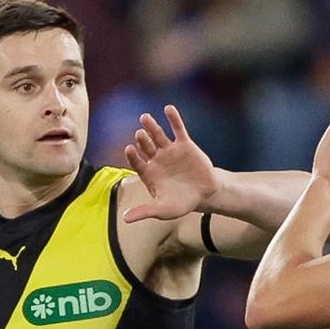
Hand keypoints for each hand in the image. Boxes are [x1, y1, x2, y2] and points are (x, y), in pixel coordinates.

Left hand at [123, 105, 218, 222]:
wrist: (204, 194)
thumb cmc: (181, 203)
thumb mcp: (163, 210)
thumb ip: (144, 212)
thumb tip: (124, 220)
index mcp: (149, 173)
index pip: (137, 162)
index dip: (133, 156)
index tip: (129, 149)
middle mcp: (157, 159)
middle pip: (146, 146)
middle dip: (142, 140)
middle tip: (139, 134)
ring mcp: (169, 150)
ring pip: (158, 135)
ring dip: (152, 126)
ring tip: (145, 118)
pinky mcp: (184, 144)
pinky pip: (177, 129)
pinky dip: (173, 119)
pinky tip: (168, 109)